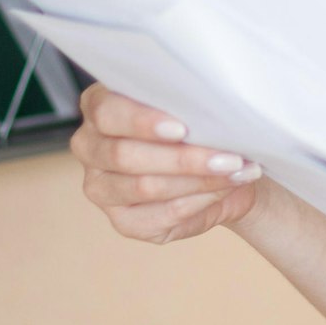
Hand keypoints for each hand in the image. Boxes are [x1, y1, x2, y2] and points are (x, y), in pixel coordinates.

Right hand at [69, 83, 267, 243]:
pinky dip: (201, 200)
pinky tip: (226, 187)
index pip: (107, 113)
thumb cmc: (200, 125)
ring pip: (146, 186)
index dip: (141, 121)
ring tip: (235, 169)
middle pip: (125, 156)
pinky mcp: (123, 221)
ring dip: (199, 179)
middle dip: (182, 158)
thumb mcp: (191, 105)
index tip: (180, 128)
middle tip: (228, 156)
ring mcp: (101, 188)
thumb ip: (185, 103)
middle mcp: (90, 147)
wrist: (222, 166)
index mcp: (99, 107)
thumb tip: (208, 110)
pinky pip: (162, 214)